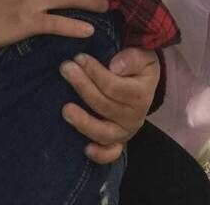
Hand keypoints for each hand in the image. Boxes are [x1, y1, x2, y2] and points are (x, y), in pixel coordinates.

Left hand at [60, 48, 159, 163]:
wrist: (144, 83)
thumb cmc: (138, 66)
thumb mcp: (142, 56)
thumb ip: (132, 58)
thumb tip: (115, 66)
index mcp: (140, 95)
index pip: (113, 86)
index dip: (94, 72)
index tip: (78, 57)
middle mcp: (134, 117)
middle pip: (104, 106)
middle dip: (82, 86)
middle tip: (65, 68)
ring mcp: (125, 131)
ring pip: (104, 132)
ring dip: (83, 122)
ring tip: (65, 110)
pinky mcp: (118, 141)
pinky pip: (111, 153)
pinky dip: (100, 154)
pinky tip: (85, 149)